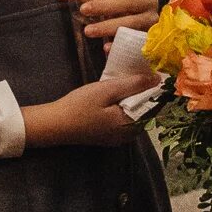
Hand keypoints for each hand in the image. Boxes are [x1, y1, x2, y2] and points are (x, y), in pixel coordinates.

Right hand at [21, 73, 157, 148]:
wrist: (54, 124)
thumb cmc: (79, 106)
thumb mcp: (107, 90)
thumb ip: (133, 84)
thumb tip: (157, 79)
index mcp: (131, 126)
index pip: (154, 107)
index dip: (154, 89)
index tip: (153, 73)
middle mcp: (129, 135)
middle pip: (145, 111)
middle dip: (142, 93)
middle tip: (137, 74)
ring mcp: (118, 137)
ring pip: (134, 114)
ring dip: (132, 98)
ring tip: (127, 81)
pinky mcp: (109, 135)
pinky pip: (124, 118)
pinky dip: (123, 105)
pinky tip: (116, 94)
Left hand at [56, 0, 159, 46]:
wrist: (140, 25)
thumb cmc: (119, 4)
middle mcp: (150, 2)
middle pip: (129, 1)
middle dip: (106, 6)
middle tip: (84, 9)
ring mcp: (150, 21)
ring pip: (131, 23)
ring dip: (109, 26)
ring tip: (88, 31)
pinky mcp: (148, 38)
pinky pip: (133, 42)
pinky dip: (119, 44)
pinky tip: (105, 47)